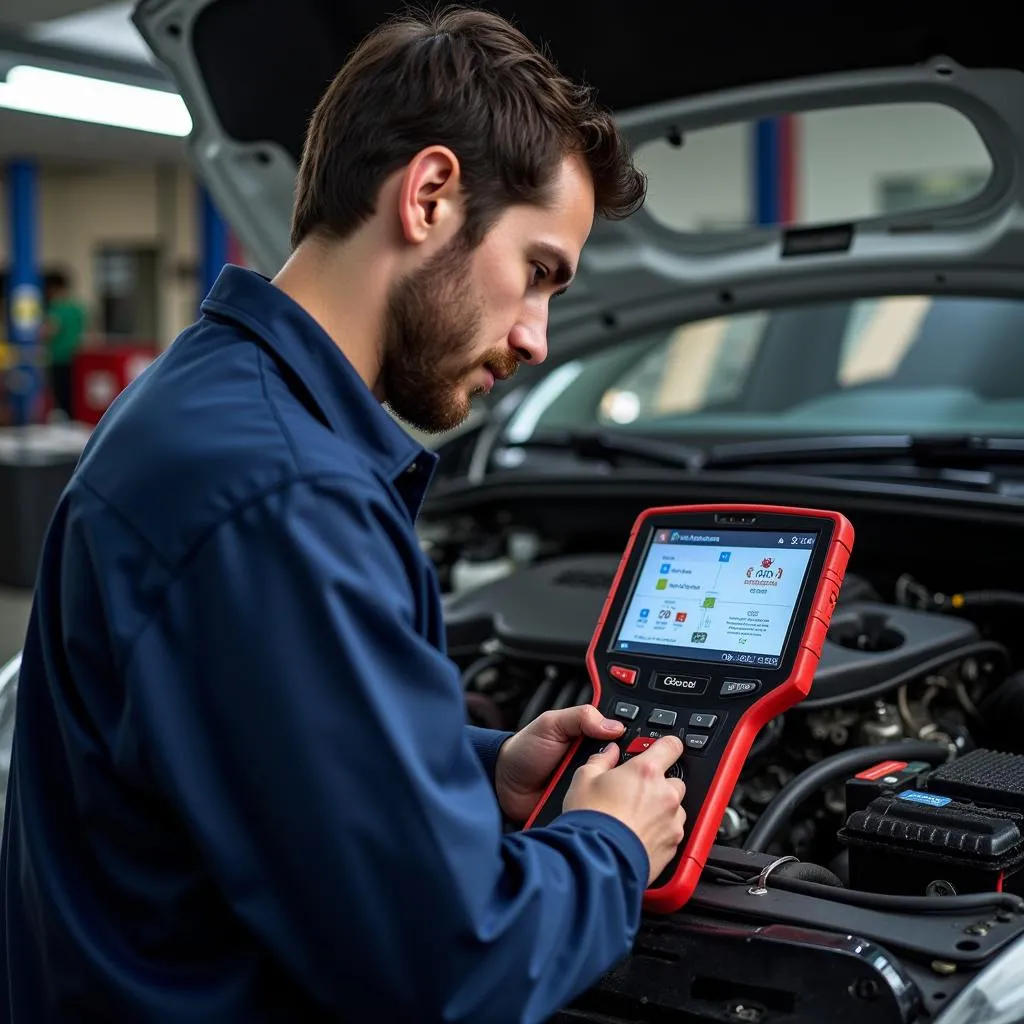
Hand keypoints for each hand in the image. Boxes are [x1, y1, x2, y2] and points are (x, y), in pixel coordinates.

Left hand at [494, 705, 625, 822]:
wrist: (503, 785)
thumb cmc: (525, 751)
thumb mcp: (551, 723)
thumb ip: (580, 717)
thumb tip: (614, 725)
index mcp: (593, 736)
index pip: (626, 735)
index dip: (636, 740)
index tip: (644, 744)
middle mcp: (597, 760)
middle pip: (627, 764)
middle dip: (628, 768)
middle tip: (621, 768)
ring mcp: (593, 783)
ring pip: (619, 789)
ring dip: (616, 790)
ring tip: (613, 790)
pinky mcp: (586, 805)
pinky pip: (602, 808)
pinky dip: (603, 808)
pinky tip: (605, 809)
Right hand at [563, 736, 685, 884]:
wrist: (596, 861)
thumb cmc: (591, 820)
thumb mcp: (584, 778)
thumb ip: (601, 760)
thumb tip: (609, 752)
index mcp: (646, 772)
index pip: (671, 746)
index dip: (666, 746)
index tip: (662, 749)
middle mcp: (665, 795)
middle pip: (675, 781)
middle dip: (659, 784)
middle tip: (636, 793)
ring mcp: (672, 822)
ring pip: (675, 809)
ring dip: (662, 810)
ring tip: (635, 818)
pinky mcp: (673, 847)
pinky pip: (673, 833)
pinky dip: (661, 832)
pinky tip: (639, 835)